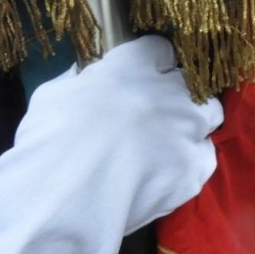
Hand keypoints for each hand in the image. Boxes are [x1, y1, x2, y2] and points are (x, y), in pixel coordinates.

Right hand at [0, 35, 222, 253]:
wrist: (62, 203)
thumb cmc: (45, 146)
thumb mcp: (53, 97)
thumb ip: (80, 81)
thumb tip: (88, 78)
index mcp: (133, 68)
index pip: (160, 50)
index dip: (151, 64)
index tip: (144, 76)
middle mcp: (170, 93)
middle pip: (192, 83)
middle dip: (178, 94)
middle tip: (157, 113)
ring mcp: (188, 131)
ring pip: (208, 116)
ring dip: (192, 124)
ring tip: (168, 142)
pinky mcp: (195, 169)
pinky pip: (203, 158)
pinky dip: (188, 163)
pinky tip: (166, 173)